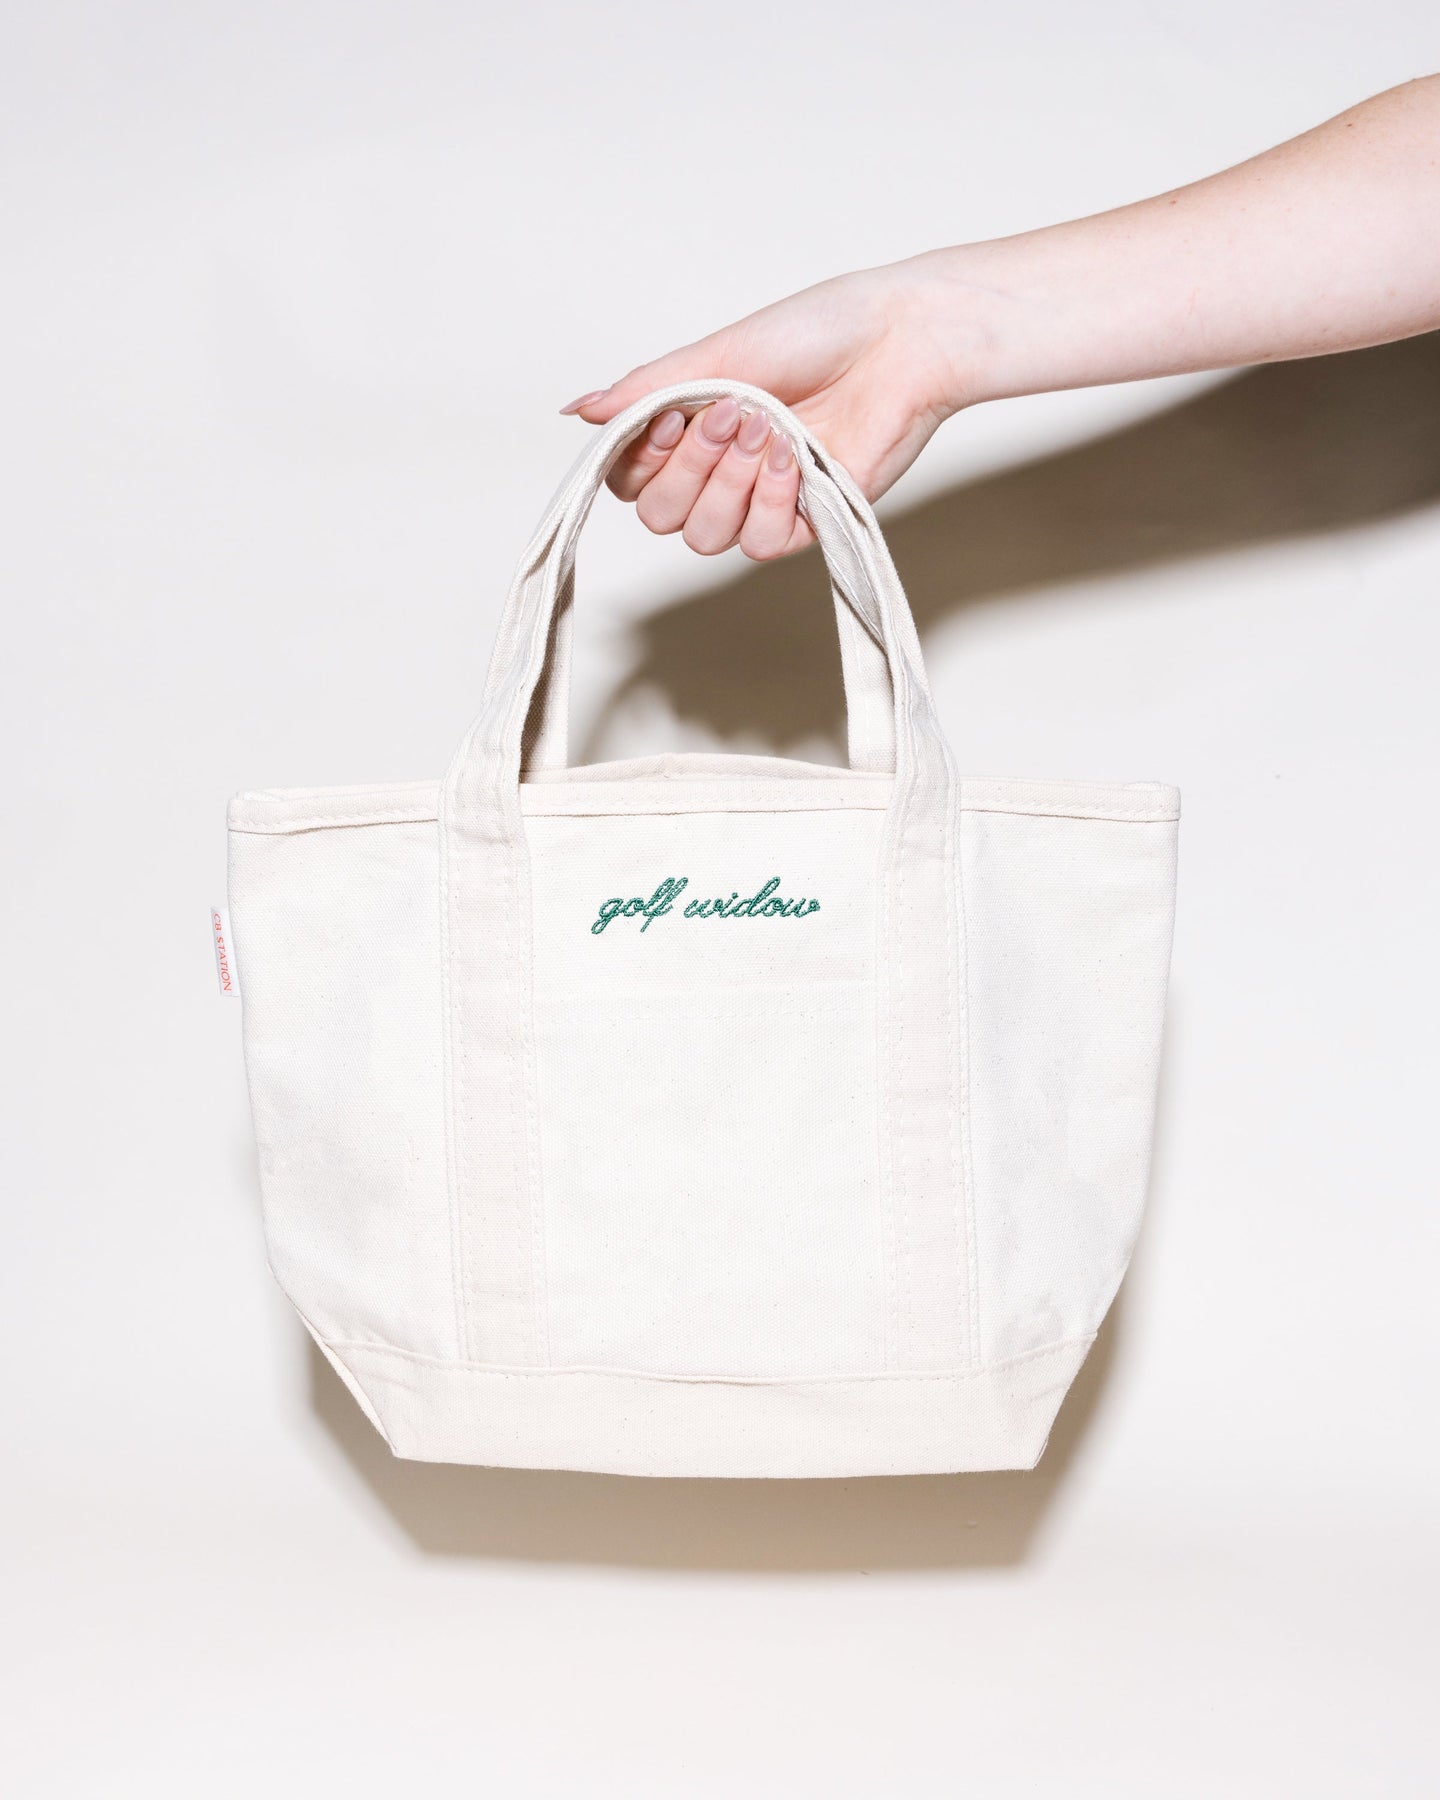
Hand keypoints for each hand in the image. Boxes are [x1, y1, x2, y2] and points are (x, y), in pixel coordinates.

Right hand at [559, 260, 962, 559]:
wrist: (898, 343)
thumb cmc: (818, 333)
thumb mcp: (718, 354)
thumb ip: (646, 390)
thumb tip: (579, 410)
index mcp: (693, 431)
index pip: (629, 481)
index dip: (640, 460)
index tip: (673, 415)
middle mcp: (721, 473)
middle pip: (659, 517)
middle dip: (691, 466)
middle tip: (733, 415)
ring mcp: (762, 501)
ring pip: (704, 538)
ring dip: (732, 481)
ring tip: (772, 429)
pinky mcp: (806, 523)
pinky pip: (759, 544)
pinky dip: (772, 499)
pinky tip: (799, 456)